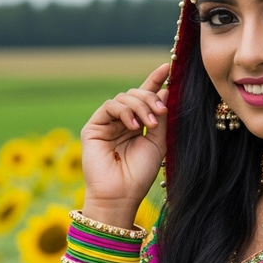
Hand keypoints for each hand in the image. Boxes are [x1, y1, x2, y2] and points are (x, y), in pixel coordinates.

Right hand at [80, 63, 169, 223]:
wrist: (121, 195)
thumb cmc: (139, 174)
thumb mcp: (158, 143)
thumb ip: (160, 117)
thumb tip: (166, 90)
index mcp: (137, 125)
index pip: (146, 98)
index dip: (155, 81)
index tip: (169, 68)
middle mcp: (122, 122)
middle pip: (136, 94)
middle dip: (151, 98)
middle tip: (161, 112)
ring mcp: (107, 123)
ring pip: (124, 98)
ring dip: (141, 106)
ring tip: (150, 124)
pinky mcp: (94, 127)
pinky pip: (110, 106)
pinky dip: (125, 112)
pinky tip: (135, 126)